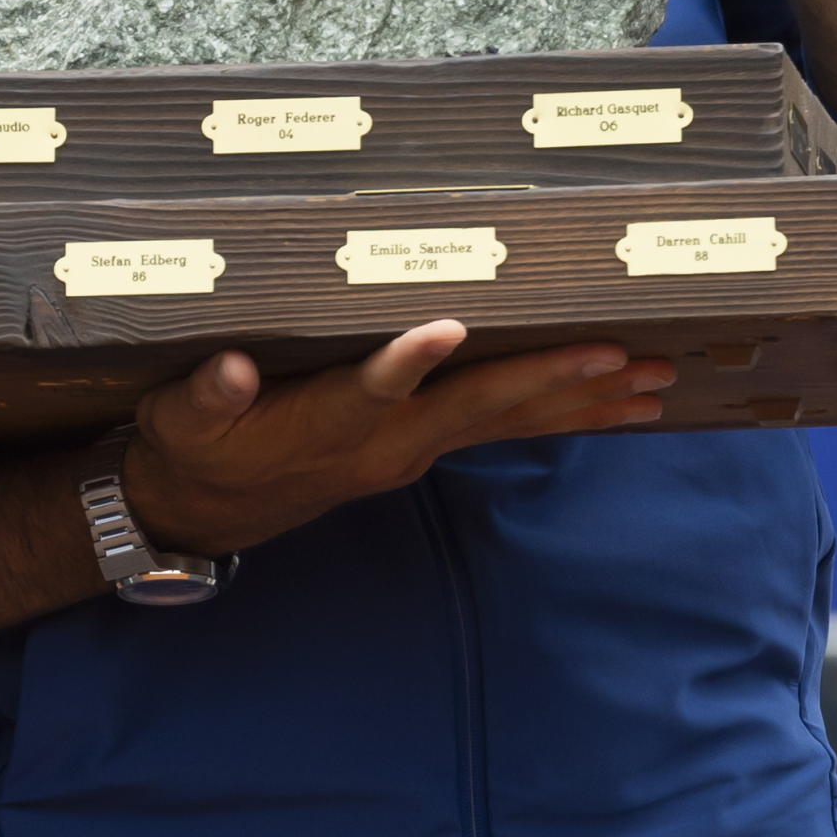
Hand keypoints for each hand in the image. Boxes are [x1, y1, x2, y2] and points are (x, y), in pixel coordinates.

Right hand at [123, 323, 671, 557]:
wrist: (204, 509)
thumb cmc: (194, 446)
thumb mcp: (182, 417)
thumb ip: (207, 394)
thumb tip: (228, 370)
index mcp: (328, 423)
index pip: (373, 388)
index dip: (406, 361)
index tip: (445, 327)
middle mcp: (389, 442)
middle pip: (481, 406)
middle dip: (554, 378)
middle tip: (627, 356)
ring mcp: (413, 449)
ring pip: (511, 421)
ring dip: (583, 403)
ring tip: (655, 381)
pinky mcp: (423, 446)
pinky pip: (506, 428)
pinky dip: (564, 414)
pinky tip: (615, 401)